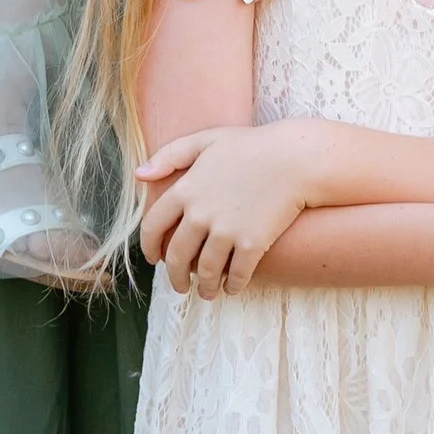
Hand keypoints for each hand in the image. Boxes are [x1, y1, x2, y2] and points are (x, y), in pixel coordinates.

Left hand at [136, 122, 325, 294]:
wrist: (294, 158)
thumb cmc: (251, 146)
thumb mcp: (205, 140)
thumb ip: (169, 155)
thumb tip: (139, 175)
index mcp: (185, 190)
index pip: (153, 227)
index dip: (149, 248)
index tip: (154, 259)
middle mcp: (200, 214)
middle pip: (177, 257)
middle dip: (176, 277)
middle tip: (180, 286)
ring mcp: (226, 231)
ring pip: (206, 272)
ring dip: (204, 288)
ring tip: (207, 293)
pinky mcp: (252, 244)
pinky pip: (237, 275)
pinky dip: (233, 286)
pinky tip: (233, 288)